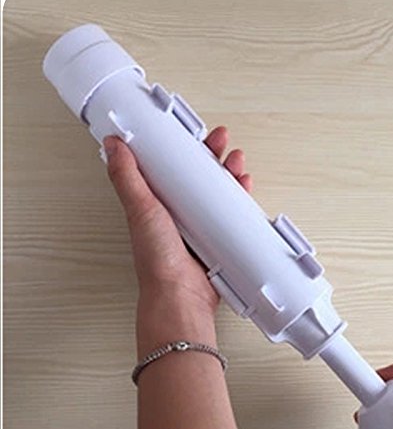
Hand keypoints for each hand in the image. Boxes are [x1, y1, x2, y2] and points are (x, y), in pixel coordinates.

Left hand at [103, 127, 251, 357]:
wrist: (182, 296)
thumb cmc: (158, 260)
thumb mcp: (141, 210)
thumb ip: (127, 177)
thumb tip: (113, 146)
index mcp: (156, 203)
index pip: (168, 166)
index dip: (180, 147)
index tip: (189, 132)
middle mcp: (176, 212)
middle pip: (196, 175)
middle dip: (210, 155)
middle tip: (219, 141)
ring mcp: (198, 225)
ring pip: (215, 191)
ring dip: (227, 173)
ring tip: (236, 161)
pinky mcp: (216, 236)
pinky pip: (230, 213)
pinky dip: (239, 199)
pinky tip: (243, 189)